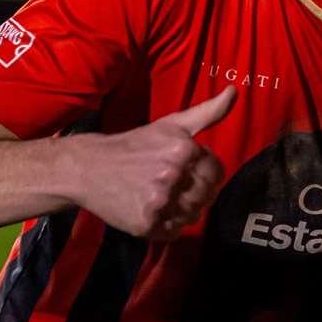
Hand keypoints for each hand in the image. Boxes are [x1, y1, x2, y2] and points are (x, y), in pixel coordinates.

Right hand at [75, 87, 235, 238]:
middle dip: (196, 191)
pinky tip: (155, 210)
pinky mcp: (147, 223)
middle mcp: (173, 175)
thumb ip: (208, 111)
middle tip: (173, 185)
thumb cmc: (136, 144)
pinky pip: (176, 231)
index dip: (205, 173)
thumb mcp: (172, 124)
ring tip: (164, 197)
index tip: (188, 171)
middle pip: (207, 195)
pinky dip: (169, 224)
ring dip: (184, 209)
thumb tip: (234, 90)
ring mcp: (159, 201)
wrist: (87, 168)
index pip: (217, 173)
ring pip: (194, 215)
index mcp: (183, 150)